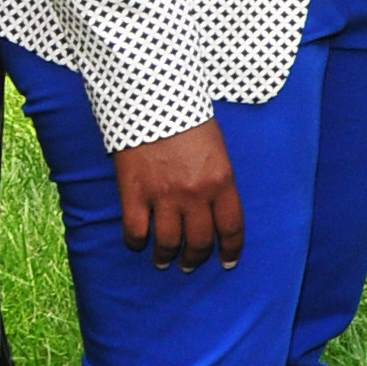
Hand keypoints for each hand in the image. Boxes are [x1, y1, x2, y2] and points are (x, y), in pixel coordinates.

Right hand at [113, 120, 244, 270]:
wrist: (153, 100)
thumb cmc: (189, 121)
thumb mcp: (217, 150)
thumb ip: (218, 180)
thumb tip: (213, 209)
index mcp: (222, 181)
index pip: (231, 227)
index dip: (230, 250)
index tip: (226, 263)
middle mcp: (196, 194)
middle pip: (199, 241)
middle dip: (195, 258)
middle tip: (189, 265)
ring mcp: (164, 196)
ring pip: (168, 243)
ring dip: (166, 257)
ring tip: (163, 262)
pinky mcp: (135, 193)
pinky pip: (136, 232)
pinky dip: (136, 243)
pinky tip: (138, 244)